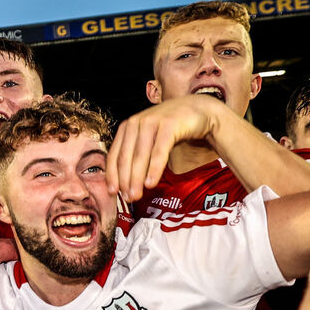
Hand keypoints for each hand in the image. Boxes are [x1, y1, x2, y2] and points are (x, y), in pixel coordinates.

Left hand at [106, 95, 223, 200]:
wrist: (197, 110)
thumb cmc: (170, 129)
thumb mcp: (149, 139)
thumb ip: (137, 154)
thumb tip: (125, 183)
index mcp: (127, 127)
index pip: (114, 155)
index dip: (112, 175)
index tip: (112, 192)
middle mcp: (136, 123)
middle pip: (126, 158)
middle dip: (125, 181)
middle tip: (127, 198)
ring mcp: (152, 122)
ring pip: (141, 156)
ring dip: (137, 179)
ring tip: (136, 195)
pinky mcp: (169, 125)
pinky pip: (159, 151)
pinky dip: (154, 169)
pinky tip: (151, 183)